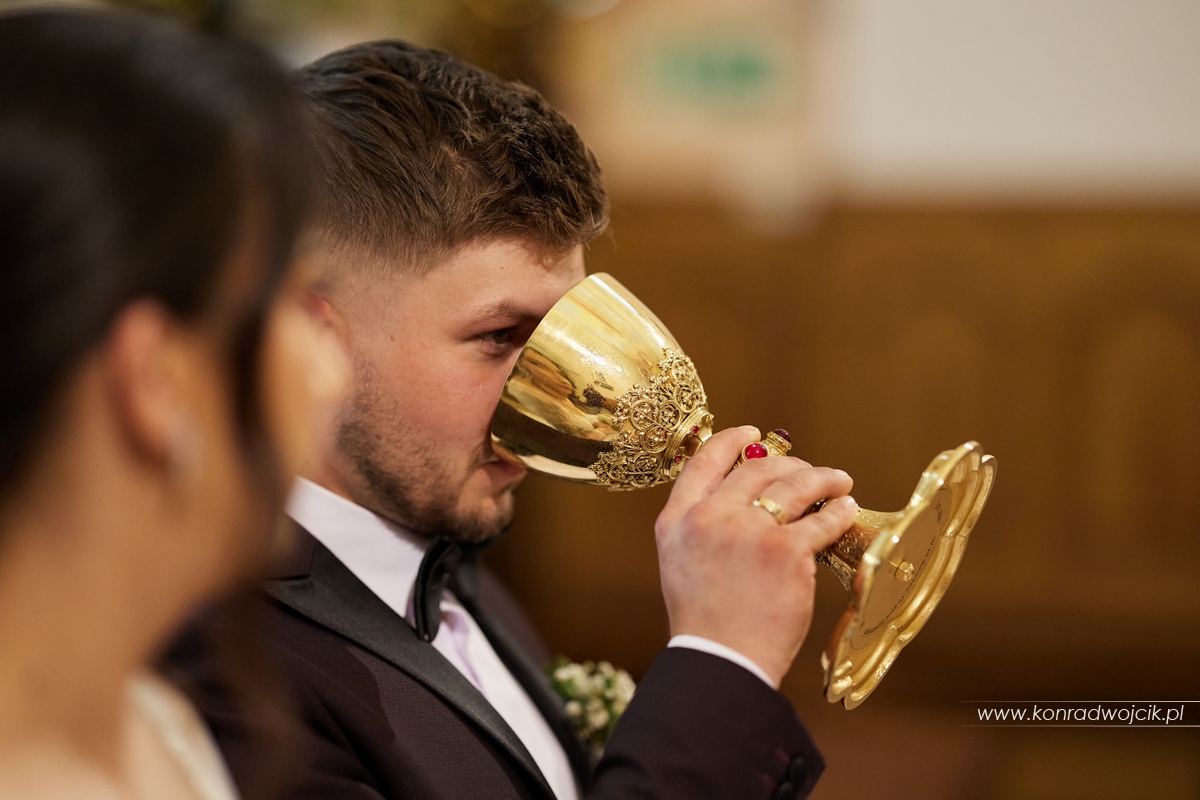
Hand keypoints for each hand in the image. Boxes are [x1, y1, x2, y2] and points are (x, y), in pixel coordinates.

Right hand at [655, 426, 858, 686]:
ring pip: (794, 485)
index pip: (704, 461)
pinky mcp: (787, 552)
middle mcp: (711, 517)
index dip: (732, 441)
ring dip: (823, 478)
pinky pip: (822, 519)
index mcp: (678, 519)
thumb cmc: (706, 621)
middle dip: (789, 463)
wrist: (723, 660)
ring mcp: (750, 531)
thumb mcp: (681, 562)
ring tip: (839, 482)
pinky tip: (846, 509)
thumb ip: (702, 526)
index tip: (752, 434)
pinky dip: (839, 511)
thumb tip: (743, 495)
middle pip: (757, 468)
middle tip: (808, 469)